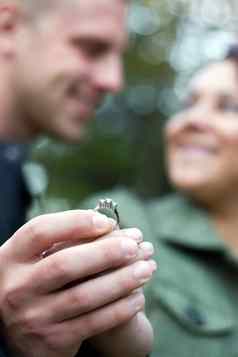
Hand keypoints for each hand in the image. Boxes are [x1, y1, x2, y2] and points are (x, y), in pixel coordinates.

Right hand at [0, 210, 154, 356]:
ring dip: (121, 280)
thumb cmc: (35, 282)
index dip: (74, 222)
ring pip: (84, 296)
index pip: (39, 232)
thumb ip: (60, 242)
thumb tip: (107, 224)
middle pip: (64, 265)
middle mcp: (17, 288)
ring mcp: (33, 317)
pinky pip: (93, 323)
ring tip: (147, 268)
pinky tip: (139, 297)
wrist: (19, 331)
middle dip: (105, 253)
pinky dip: (119, 308)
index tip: (107, 221)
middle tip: (134, 245)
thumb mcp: (33, 259)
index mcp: (11, 258)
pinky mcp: (53, 340)